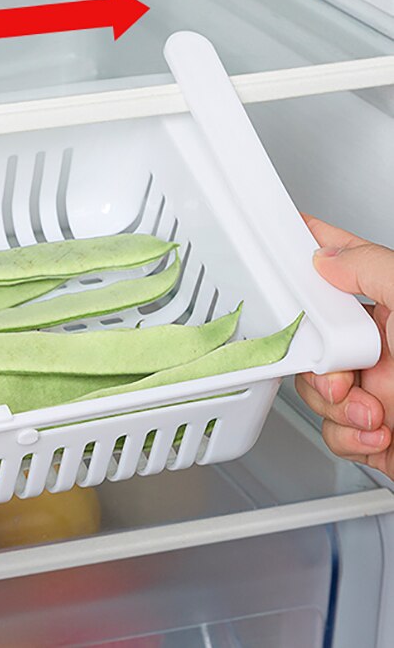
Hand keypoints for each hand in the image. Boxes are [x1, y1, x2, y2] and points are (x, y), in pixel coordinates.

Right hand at [295, 216, 393, 478]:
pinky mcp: (371, 431)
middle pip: (315, 336)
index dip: (315, 250)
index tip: (289, 239)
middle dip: (316, 356)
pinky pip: (331, 429)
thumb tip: (328, 257)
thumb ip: (373, 269)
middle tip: (339, 364)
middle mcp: (383, 349)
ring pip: (316, 386)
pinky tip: (374, 429)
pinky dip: (346, 434)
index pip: (347, 267)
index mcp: (393, 312)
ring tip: (368, 407)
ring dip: (334, 402)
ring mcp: (376, 389)